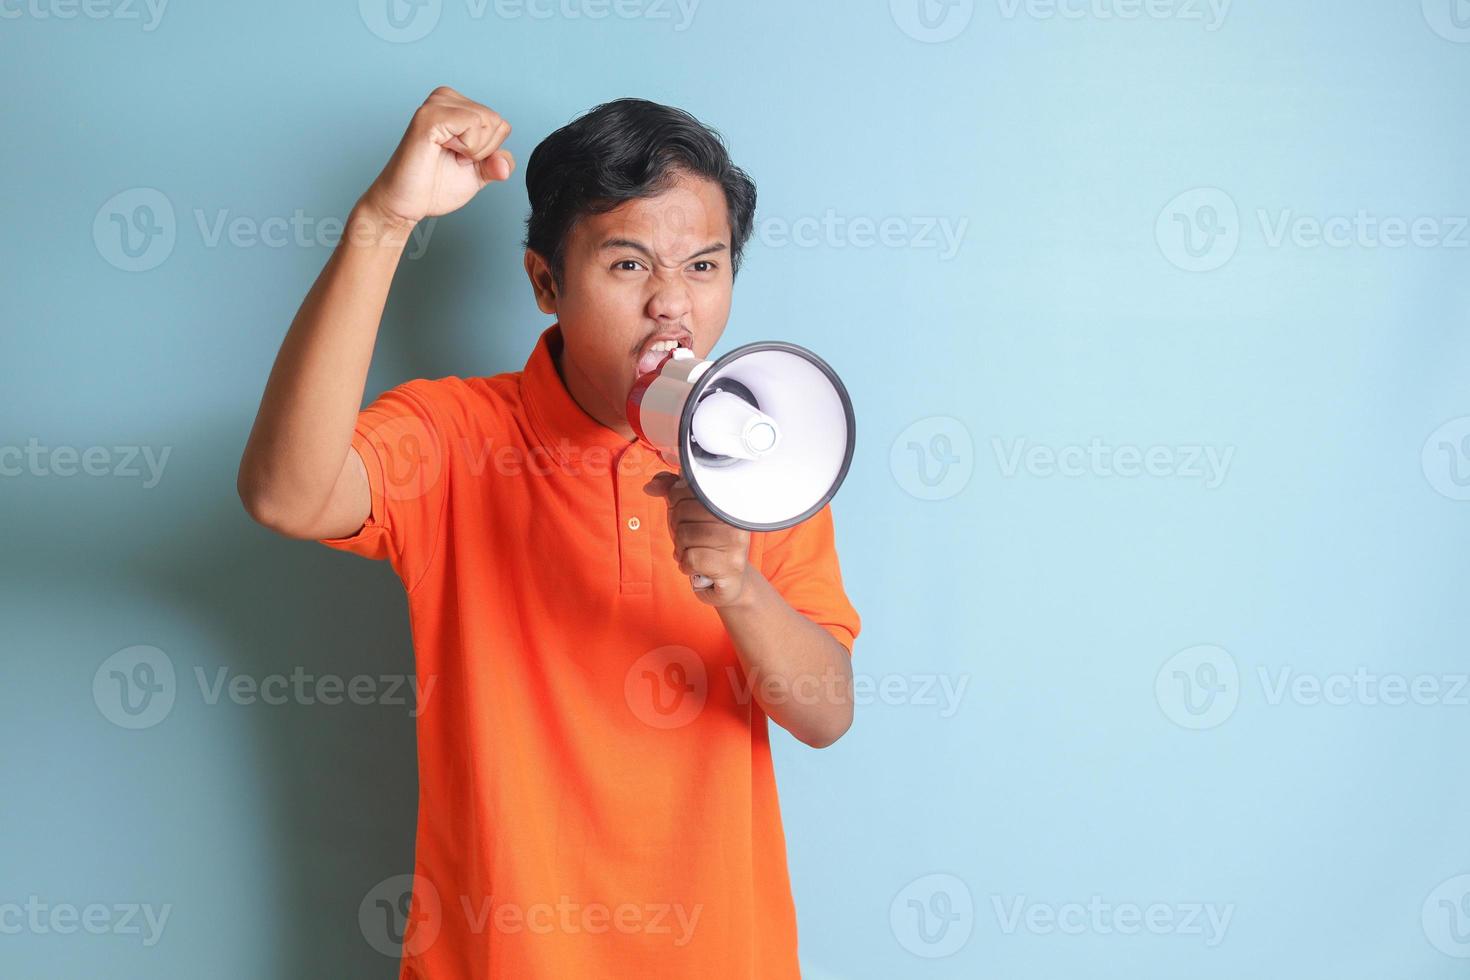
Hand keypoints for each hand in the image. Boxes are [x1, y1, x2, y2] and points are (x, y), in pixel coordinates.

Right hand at [358, 86, 515, 227]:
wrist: (408, 203)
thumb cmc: (434, 186)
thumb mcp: (478, 173)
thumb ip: (497, 164)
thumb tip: (504, 164)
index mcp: (457, 107)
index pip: (501, 124)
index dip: (488, 151)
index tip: (460, 159)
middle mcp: (446, 99)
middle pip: (496, 121)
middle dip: (482, 151)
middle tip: (452, 159)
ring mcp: (437, 104)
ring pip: (487, 121)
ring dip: (473, 150)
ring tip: (446, 155)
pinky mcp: (430, 116)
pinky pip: (473, 123)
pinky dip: (466, 147)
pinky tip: (442, 150)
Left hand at [644, 471, 751, 606]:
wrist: (729, 580)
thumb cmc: (707, 543)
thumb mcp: (688, 513)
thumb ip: (671, 492)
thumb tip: (651, 486)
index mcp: (728, 499)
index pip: (688, 488)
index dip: (677, 502)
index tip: (688, 516)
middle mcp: (736, 517)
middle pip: (683, 511)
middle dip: (678, 528)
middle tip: (692, 539)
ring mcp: (737, 542)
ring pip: (686, 535)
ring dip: (681, 549)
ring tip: (695, 553)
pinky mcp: (731, 566)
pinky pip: (692, 559)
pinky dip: (686, 565)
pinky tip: (698, 568)